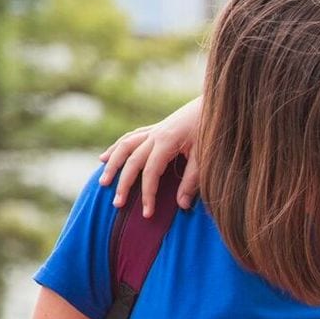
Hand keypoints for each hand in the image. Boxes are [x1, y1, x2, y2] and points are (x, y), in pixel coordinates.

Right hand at [99, 97, 203, 218]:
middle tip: (117, 204)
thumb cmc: (212, 131)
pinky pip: (130, 138)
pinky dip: (117, 148)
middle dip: (124, 184)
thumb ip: (192, 181)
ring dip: (113, 164)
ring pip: (125, 146)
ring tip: (103, 182)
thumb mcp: (205, 158)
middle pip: (132, 160)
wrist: (216, 105)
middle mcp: (155, 134)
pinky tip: (106, 157)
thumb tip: (182, 206)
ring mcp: (154, 130)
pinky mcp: (156, 128)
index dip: (148, 194)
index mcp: (167, 141)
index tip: (147, 213)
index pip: (151, 172)